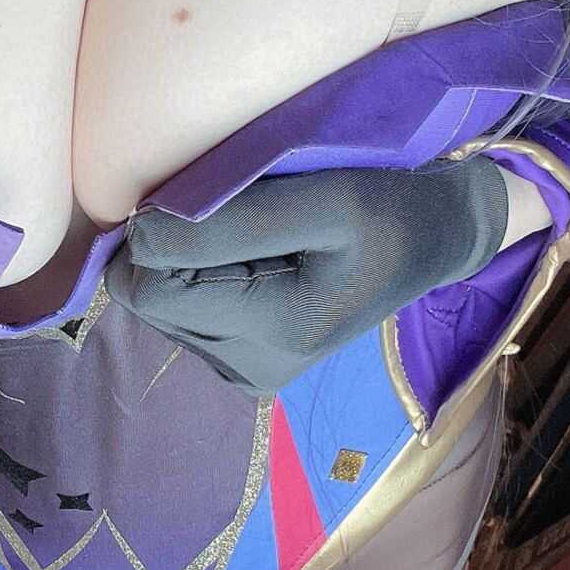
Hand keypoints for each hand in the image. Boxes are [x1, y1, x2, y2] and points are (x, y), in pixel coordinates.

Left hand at [107, 161, 511, 392]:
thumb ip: (230, 222)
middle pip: (147, 299)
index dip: (161, 231)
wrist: (428, 239)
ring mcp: (243, 372)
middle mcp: (249, 369)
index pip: (151, 286)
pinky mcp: (240, 363)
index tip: (213, 196)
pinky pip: (181, 314)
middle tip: (236, 213)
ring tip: (253, 237)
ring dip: (186, 262)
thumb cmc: (385, 210)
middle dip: (171, 248)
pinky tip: (252, 260)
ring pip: (158, 306)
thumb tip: (140, 238)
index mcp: (274, 335)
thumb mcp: (327, 200)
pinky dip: (200, 278)